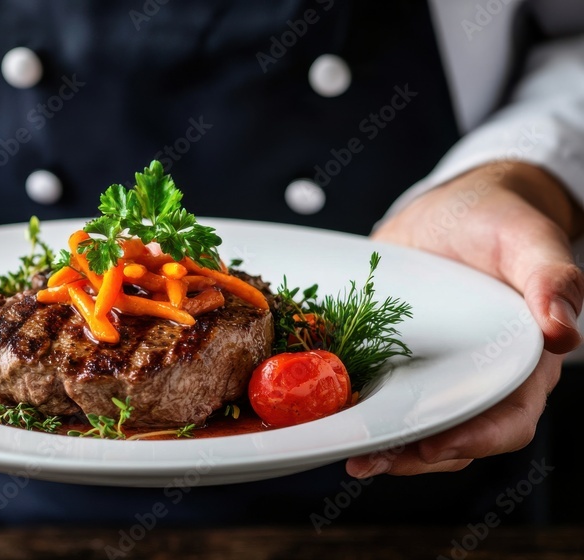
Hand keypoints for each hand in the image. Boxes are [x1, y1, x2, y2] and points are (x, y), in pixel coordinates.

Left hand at [347, 162, 583, 476]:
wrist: (454, 207)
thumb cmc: (500, 220)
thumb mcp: (528, 237)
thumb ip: (552, 278)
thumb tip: (563, 330)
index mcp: (522, 361)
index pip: (509, 419)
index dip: (475, 440)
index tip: (433, 446)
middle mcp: (477, 377)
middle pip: (453, 437)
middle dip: (412, 457)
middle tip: (369, 462)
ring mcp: (432, 372)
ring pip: (414, 426)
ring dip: (383, 447)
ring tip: (347, 454)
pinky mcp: (394, 359)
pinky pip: (379, 395)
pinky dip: (357, 410)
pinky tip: (328, 417)